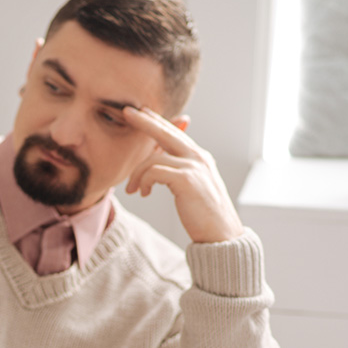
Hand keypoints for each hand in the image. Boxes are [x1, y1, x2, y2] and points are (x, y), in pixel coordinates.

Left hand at [121, 106, 244, 243]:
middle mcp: (198, 157)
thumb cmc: (204, 215)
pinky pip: (154, 172)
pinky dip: (144, 181)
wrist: (221, 235)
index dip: (157, 121)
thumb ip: (178, 171)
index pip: (175, 133)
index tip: (142, 113)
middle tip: (127, 112)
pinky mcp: (186, 180)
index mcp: (199, 157)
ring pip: (154, 157)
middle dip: (144, 121)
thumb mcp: (191, 187)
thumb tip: (159, 163)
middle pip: (166, 132)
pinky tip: (143, 193)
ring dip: (137, 173)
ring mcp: (194, 167)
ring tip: (133, 190)